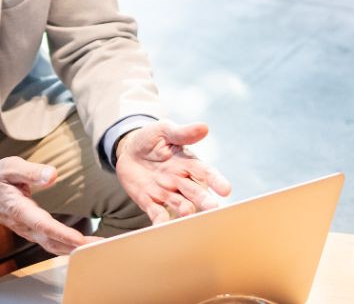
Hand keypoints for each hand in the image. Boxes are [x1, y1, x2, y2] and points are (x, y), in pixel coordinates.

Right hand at [0, 157, 99, 254]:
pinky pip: (50, 244)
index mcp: (19, 209)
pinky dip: (66, 247)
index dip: (61, 234)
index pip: (43, 225)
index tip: (79, 239)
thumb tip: (52, 175)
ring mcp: (27, 231)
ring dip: (74, 249)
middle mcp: (24, 225)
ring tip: (97, 247)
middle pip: (52, 241)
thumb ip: (31, 171)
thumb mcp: (9, 167)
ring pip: (52, 246)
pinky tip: (80, 247)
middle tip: (100, 246)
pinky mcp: (31, 232)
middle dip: (75, 246)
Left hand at [114, 120, 232, 222]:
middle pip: (195, 191)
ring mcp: (166, 192)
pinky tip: (161, 227)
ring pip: (179, 203)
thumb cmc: (150, 139)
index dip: (215, 180)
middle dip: (204, 199)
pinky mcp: (149, 201)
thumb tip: (204, 127)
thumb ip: (182, 132)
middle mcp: (180, 180)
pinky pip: (156, 213)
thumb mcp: (164, 130)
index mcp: (187, 162)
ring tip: (188, 213)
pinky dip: (160, 221)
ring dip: (184, 209)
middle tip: (213, 208)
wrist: (128, 151)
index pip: (204, 171)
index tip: (226, 189)